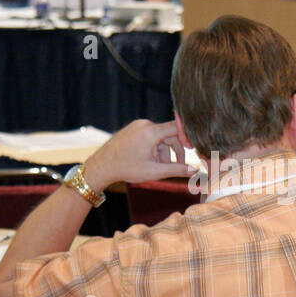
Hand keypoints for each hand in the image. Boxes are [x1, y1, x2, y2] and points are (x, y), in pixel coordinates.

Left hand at [83, 120, 197, 191]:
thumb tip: (194, 170)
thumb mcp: (154, 172)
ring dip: (163, 152)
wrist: (101, 167)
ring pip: (160, 137)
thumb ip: (176, 170)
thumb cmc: (126, 169)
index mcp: (151, 132)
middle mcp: (144, 124)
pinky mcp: (133, 129)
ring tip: (157, 167)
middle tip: (177, 167)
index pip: (177, 128)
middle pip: (169, 134)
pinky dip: (154, 148)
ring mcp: (137, 125)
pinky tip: (149, 161)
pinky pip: (150, 136)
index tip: (194, 150)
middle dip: (174, 151)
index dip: (187, 138)